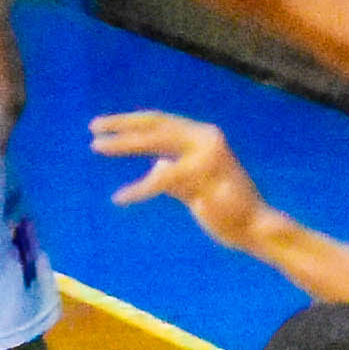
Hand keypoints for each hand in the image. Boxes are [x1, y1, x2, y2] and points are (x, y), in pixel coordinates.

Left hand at [0, 0, 24, 139]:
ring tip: (3, 142)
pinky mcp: (21, 72)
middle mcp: (5, 72)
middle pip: (8, 105)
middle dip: (3, 128)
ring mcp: (16, 72)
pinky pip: (22, 97)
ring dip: (12, 125)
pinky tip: (11, 123)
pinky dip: (17, 114)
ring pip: (18, 104)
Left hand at [93, 107, 279, 254]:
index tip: (105, 126)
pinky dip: (139, 188)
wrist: (256, 228)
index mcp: (204, 136)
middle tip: (93, 128)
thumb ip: (175, 173)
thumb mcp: (195, 184)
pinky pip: (161, 180)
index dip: (131, 122)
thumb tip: (156, 165)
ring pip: (156, 143)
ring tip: (98, 147)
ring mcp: (205, 155)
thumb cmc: (226, 209)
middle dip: (122, 125)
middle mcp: (206, 138)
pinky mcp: (202, 177)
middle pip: (156, 124)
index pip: (161, 121)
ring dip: (124, 144)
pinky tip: (121, 197)